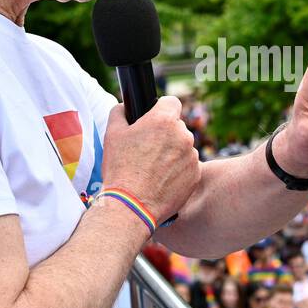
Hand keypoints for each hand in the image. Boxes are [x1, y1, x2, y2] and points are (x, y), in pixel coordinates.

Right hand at [100, 97, 198, 223]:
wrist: (132, 206)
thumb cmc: (121, 169)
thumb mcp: (112, 134)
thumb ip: (119, 112)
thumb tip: (124, 107)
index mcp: (164, 121)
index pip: (172, 102)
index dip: (161, 109)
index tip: (154, 121)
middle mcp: (183, 135)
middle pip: (177, 127)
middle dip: (165, 135)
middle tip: (147, 150)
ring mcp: (192, 156)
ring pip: (183, 147)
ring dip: (173, 153)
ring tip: (153, 169)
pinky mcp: (196, 175)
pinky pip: (188, 166)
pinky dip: (178, 171)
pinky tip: (162, 181)